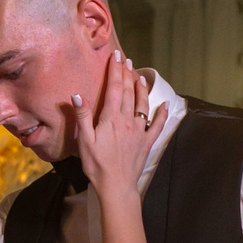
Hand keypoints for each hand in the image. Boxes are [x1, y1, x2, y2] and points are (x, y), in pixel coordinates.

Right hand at [71, 48, 165, 197]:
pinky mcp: (147, 142)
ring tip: (140, 77)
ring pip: (143, 104)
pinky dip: (162, 113)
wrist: (116, 185)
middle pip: (129, 92)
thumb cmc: (97, 164)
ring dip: (141, 89)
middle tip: (126, 60)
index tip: (115, 56)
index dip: (115, 70)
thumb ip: (82, 116)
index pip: (114, 88)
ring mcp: (140, 131)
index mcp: (112, 118)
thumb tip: (77, 95)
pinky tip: (165, 105)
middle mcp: (128, 120)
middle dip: (127, 74)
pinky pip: (157, 125)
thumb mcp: (84, 140)